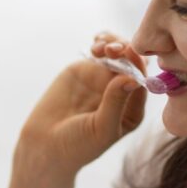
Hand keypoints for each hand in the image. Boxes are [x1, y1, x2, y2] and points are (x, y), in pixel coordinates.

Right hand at [19, 32, 146, 174]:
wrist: (45, 145)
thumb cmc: (77, 146)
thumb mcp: (101, 129)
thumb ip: (116, 103)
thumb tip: (132, 78)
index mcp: (132, 109)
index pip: (141, 83)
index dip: (137, 67)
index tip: (130, 56)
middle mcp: (121, 91)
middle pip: (132, 64)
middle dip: (127, 51)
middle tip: (115, 49)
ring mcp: (103, 79)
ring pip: (117, 53)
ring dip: (114, 43)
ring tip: (102, 47)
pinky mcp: (85, 70)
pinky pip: (99, 52)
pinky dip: (101, 42)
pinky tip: (97, 42)